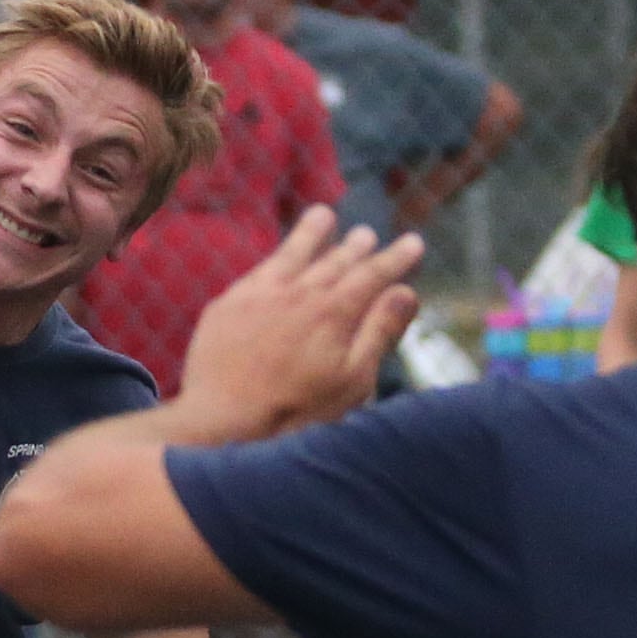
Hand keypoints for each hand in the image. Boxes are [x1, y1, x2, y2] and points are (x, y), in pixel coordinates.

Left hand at [175, 208, 424, 442]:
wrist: (222, 422)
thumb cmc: (297, 413)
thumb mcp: (352, 381)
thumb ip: (379, 332)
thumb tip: (406, 292)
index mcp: (334, 313)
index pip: (373, 275)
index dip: (396, 258)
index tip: (413, 243)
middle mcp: (297, 294)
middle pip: (334, 261)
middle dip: (355, 247)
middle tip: (368, 234)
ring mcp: (258, 296)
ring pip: (292, 254)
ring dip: (311, 234)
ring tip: (324, 215)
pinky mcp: (227, 306)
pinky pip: (258, 271)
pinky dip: (275, 258)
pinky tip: (279, 257)